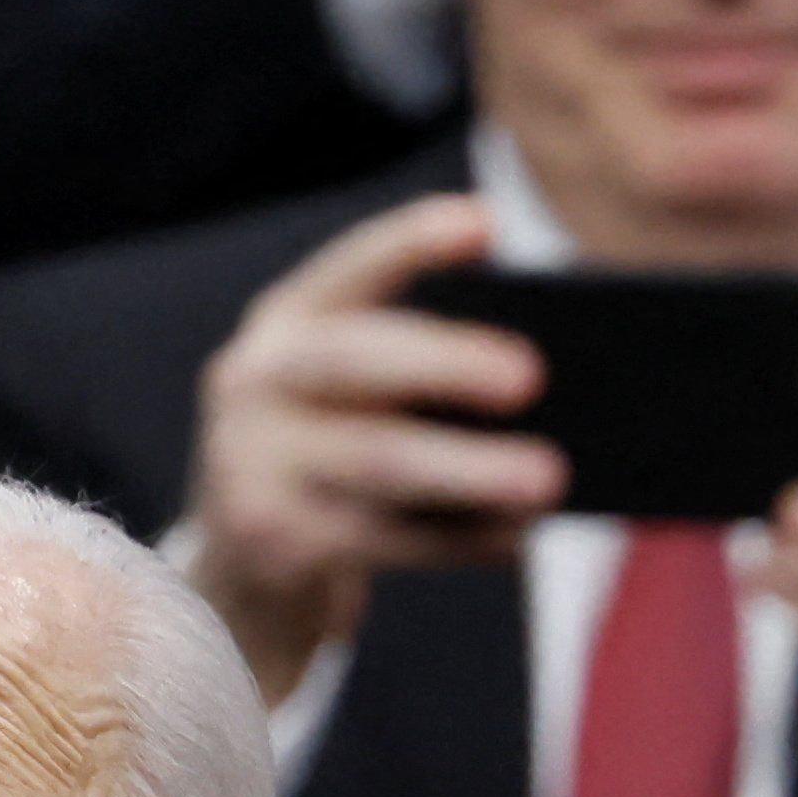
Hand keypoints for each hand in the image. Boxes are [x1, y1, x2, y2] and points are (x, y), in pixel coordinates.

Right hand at [182, 194, 565, 702]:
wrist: (247, 574)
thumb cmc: (333, 464)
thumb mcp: (351, 397)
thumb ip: (412, 368)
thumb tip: (537, 379)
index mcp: (286, 321)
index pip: (351, 267)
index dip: (412, 241)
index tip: (484, 222)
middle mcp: (256, 380)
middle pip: (355, 359)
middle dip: (447, 363)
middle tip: (530, 376)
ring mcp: (251, 463)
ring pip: (376, 461)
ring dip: (471, 469)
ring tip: (550, 479)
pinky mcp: (270, 542)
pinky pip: (381, 538)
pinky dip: (459, 539)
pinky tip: (516, 538)